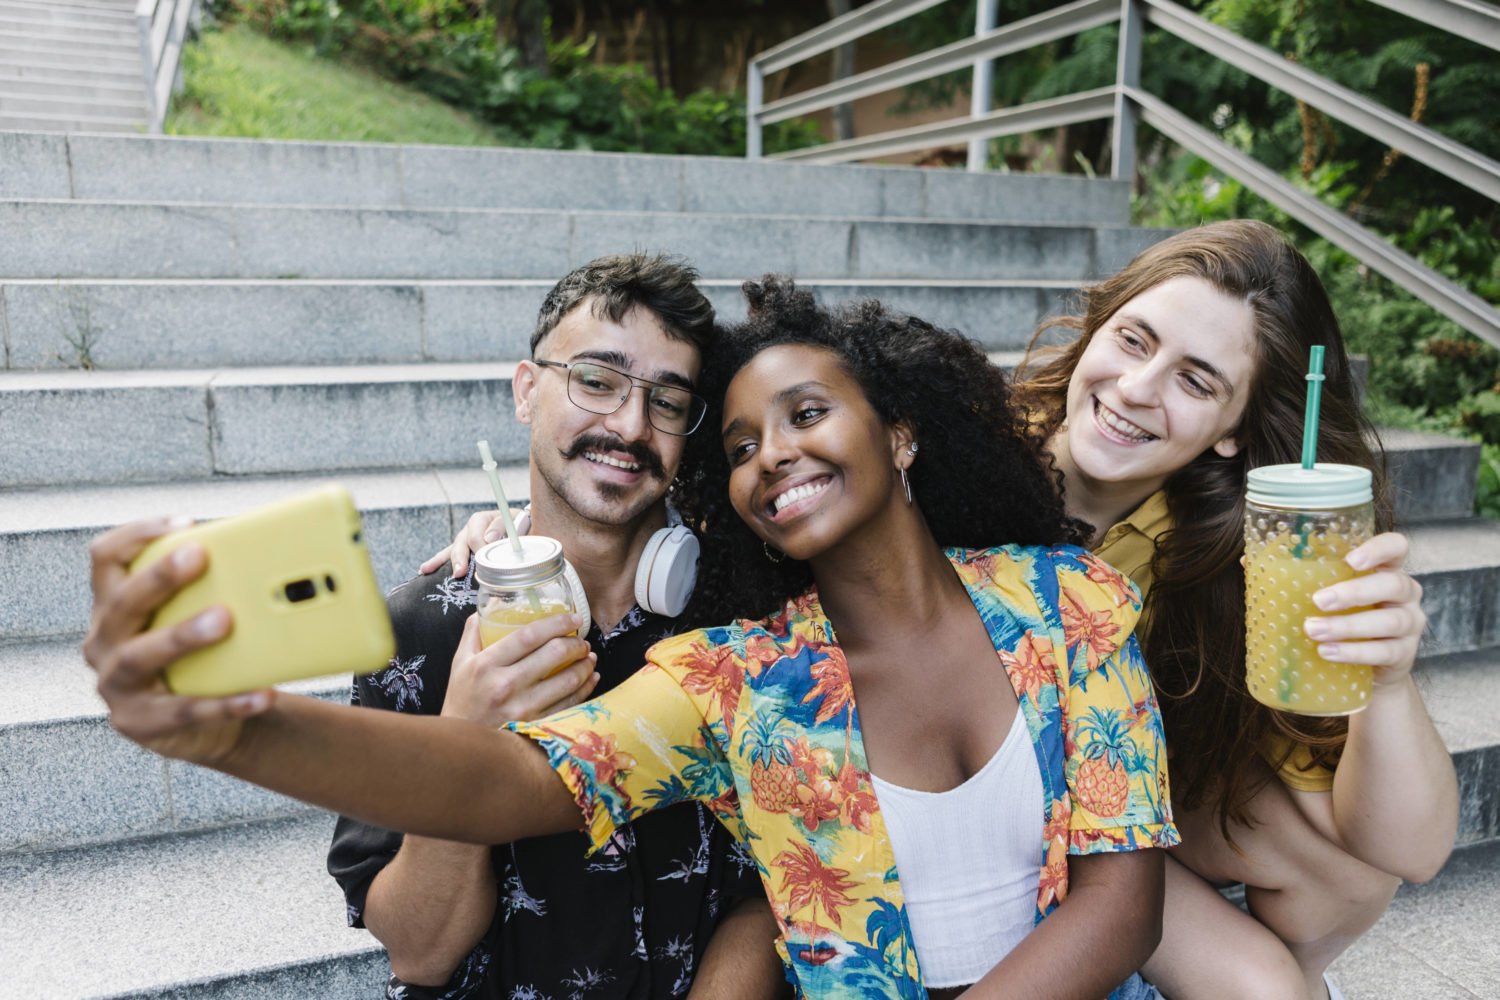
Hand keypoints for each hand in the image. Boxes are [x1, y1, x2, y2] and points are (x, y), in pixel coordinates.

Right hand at [82, 518, 273, 763]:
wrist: (209, 724)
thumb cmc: (204, 656)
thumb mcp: (197, 616)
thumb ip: (215, 586)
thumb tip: (273, 553)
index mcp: (114, 605)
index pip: (106, 558)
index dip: (137, 535)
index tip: (185, 524)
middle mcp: (104, 642)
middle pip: (123, 603)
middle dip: (160, 576)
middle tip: (200, 556)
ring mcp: (117, 686)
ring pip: (141, 656)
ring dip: (181, 635)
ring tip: (224, 619)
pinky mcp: (140, 724)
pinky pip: (186, 711)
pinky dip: (227, 702)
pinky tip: (262, 692)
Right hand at [419, 509, 509, 578]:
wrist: (520, 528)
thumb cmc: (517, 525)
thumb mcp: (514, 520)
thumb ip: (502, 525)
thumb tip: (489, 537)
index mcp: (481, 520)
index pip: (475, 536)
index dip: (478, 548)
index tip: (482, 558)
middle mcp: (470, 529)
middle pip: (460, 544)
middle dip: (459, 559)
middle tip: (460, 572)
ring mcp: (464, 540)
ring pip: (451, 550)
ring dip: (440, 561)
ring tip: (427, 570)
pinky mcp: (462, 550)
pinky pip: (447, 556)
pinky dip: (436, 563)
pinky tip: (424, 570)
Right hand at [443, 613, 598, 727]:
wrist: (462, 747)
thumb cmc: (462, 701)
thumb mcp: (460, 664)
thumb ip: (474, 634)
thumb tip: (489, 608)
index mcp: (486, 665)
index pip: (529, 635)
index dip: (556, 623)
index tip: (573, 618)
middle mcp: (505, 686)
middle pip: (553, 655)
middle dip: (576, 643)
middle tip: (582, 640)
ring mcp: (522, 709)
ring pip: (567, 681)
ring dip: (585, 665)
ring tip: (589, 657)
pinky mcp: (535, 727)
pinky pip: (569, 705)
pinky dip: (585, 689)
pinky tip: (590, 678)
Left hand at [1303, 532, 1425, 685]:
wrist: (1366, 671)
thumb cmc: (1342, 618)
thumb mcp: (1326, 594)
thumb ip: (1297, 576)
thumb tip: (1249, 561)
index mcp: (1385, 569)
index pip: (1396, 547)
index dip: (1379, 549)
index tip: (1352, 560)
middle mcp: (1405, 593)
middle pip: (1392, 584)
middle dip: (1354, 592)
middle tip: (1318, 600)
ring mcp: (1409, 623)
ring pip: (1389, 621)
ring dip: (1348, 626)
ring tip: (1313, 630)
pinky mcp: (1405, 654)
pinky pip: (1385, 652)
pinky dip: (1354, 652)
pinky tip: (1327, 652)